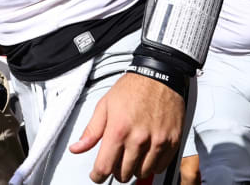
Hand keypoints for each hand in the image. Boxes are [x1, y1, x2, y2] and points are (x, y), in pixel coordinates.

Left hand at [68, 72, 184, 181]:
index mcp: (119, 130)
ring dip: (134, 169)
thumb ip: (91, 131)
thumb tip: (76, 148)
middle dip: (116, 171)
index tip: (97, 176)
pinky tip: (146, 154)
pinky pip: (160, 167)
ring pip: (142, 173)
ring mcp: (157, 141)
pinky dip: (152, 165)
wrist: (159, 75)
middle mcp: (138, 139)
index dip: (97, 176)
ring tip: (131, 157)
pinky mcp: (172, 141)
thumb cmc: (132, 88)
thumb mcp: (104, 105)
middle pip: (123, 174)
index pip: (104, 168)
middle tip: (115, 161)